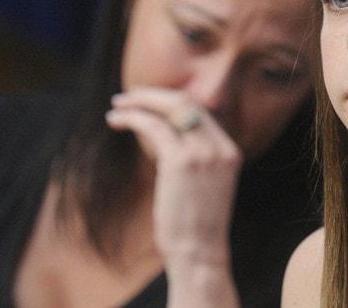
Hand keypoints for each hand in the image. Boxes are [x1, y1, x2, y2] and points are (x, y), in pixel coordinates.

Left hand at [106, 86, 241, 305]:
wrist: (200, 252)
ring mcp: (203, 153)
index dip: (170, 100)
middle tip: (127, 97)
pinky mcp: (180, 162)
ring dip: (140, 103)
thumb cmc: (196, 225)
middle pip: (187, 103)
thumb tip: (164, 137)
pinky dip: (133, 118)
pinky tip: (117, 121)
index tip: (147, 100)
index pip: (200, 112)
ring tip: (116, 107)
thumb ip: (195, 158)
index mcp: (230, 151)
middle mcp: (220, 147)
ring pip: (171, 108)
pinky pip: (154, 127)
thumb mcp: (205, 184)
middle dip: (153, 95)